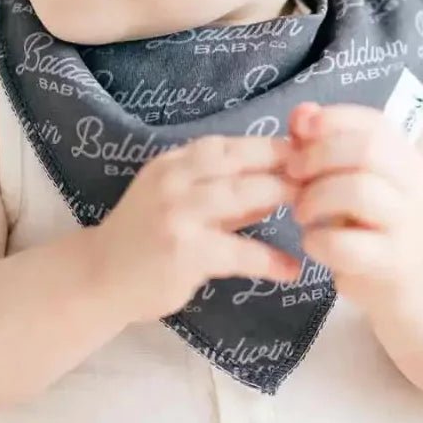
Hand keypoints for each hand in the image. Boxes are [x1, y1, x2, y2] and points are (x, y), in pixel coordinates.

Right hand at [90, 135, 299, 323]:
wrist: (98, 277)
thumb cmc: (145, 238)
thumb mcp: (177, 200)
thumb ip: (223, 190)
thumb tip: (279, 180)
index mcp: (173, 163)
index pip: (229, 145)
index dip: (271, 146)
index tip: (307, 153)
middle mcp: (174, 180)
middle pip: (240, 162)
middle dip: (285, 167)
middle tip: (324, 177)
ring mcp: (177, 215)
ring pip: (242, 196)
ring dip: (282, 199)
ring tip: (315, 210)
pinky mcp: (185, 252)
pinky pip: (239, 252)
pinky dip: (269, 260)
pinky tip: (291, 269)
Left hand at [286, 102, 422, 310]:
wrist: (409, 284)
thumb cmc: (370, 225)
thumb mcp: (349, 180)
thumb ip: (323, 144)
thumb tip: (302, 113)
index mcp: (405, 157)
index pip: (373, 122)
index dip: (330, 121)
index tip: (299, 134)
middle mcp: (415, 185)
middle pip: (367, 150)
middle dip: (317, 157)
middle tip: (292, 176)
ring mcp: (408, 225)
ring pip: (359, 191)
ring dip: (315, 198)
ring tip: (301, 212)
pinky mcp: (392, 262)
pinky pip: (346, 244)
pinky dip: (317, 240)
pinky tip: (312, 242)